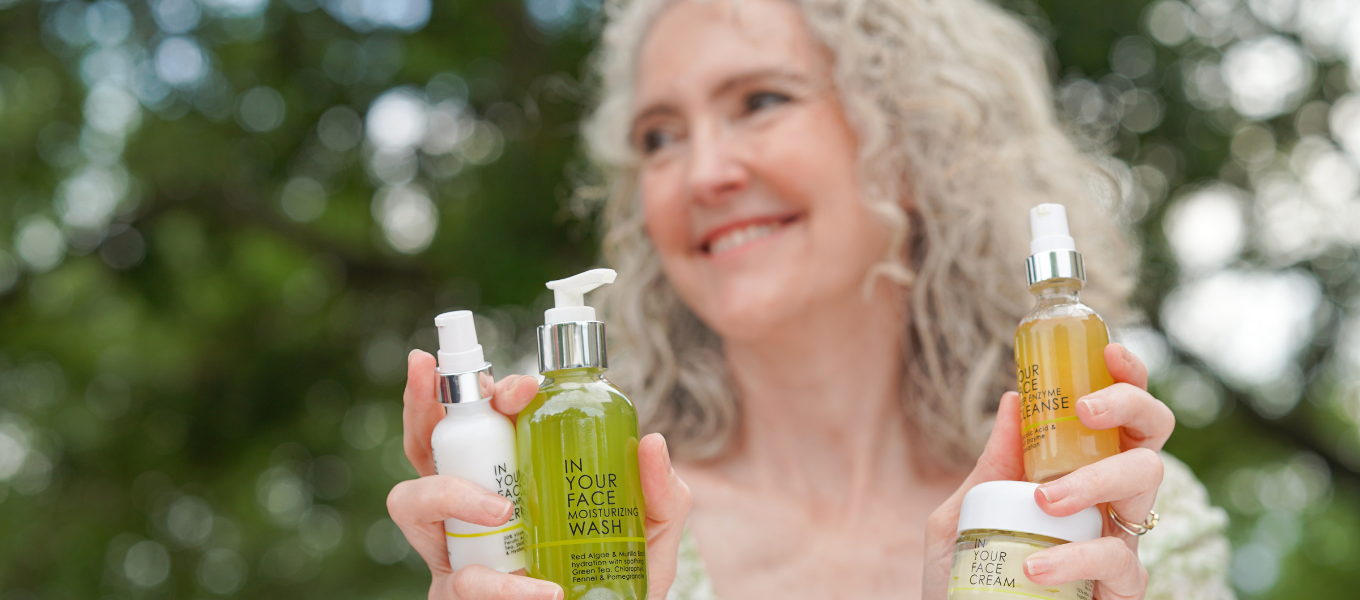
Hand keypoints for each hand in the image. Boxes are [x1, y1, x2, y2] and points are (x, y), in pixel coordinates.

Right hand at [387, 350, 691, 599]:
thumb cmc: (614, 586)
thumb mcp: (648, 535)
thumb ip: (659, 495)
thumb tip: (651, 443)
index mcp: (511, 478)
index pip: (482, 419)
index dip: (486, 390)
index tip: (523, 388)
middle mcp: (471, 508)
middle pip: (424, 445)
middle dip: (420, 407)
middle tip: (450, 393)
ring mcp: (457, 553)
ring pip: (410, 503)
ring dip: (450, 492)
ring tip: (503, 510)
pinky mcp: (456, 599)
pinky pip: (462, 583)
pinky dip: (503, 587)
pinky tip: (544, 590)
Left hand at [923, 343, 1173, 599]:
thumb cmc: (964, 581)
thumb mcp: (960, 516)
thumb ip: (988, 468)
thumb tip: (1015, 399)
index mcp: (1078, 476)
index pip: (1119, 417)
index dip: (1128, 378)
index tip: (1109, 354)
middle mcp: (1109, 506)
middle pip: (1153, 436)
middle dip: (1131, 406)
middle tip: (1085, 410)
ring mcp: (1120, 546)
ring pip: (1146, 487)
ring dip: (1097, 479)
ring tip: (1045, 499)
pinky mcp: (1123, 592)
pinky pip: (1120, 562)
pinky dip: (1076, 558)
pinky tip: (1035, 566)